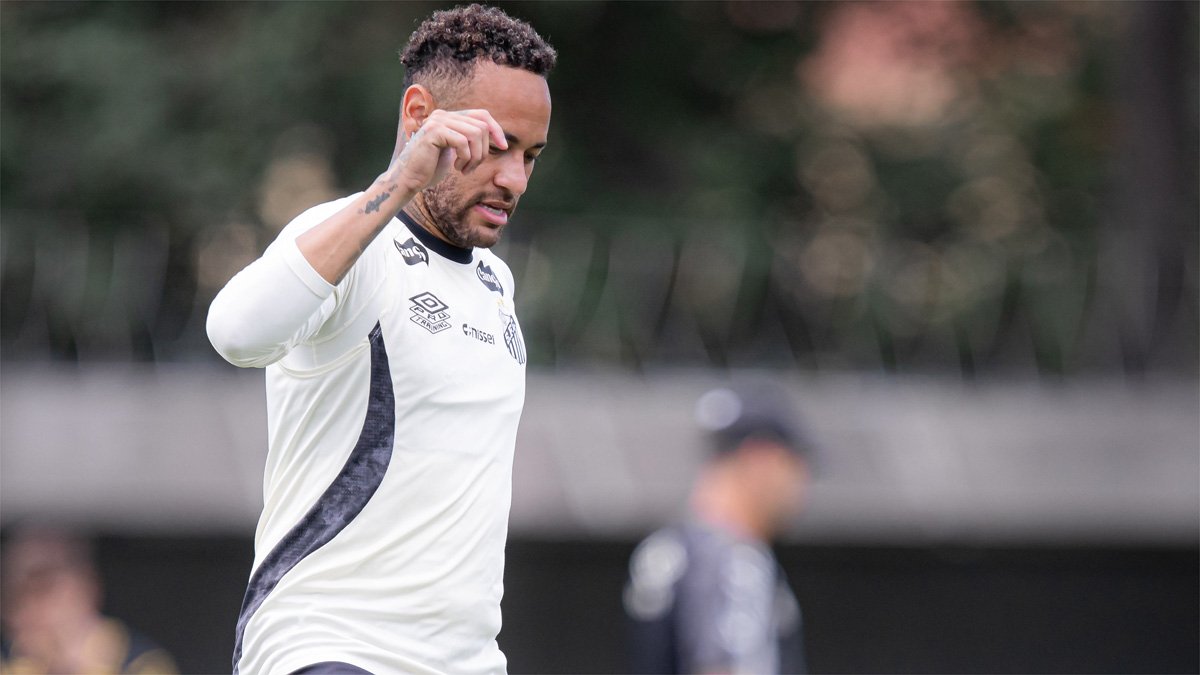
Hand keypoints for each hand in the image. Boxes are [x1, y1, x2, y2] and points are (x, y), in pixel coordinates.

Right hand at [388, 109, 506, 193]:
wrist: (408, 179)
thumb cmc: (431, 169)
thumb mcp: (454, 151)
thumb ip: (468, 139)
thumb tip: (495, 135)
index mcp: (448, 117)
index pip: (481, 114)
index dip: (496, 129)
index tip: (503, 147)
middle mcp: (442, 115)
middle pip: (481, 125)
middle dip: (484, 150)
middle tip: (473, 167)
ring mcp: (437, 121)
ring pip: (475, 133)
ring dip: (475, 157)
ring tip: (465, 169)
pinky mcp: (434, 131)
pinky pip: (462, 141)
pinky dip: (465, 158)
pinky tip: (457, 168)